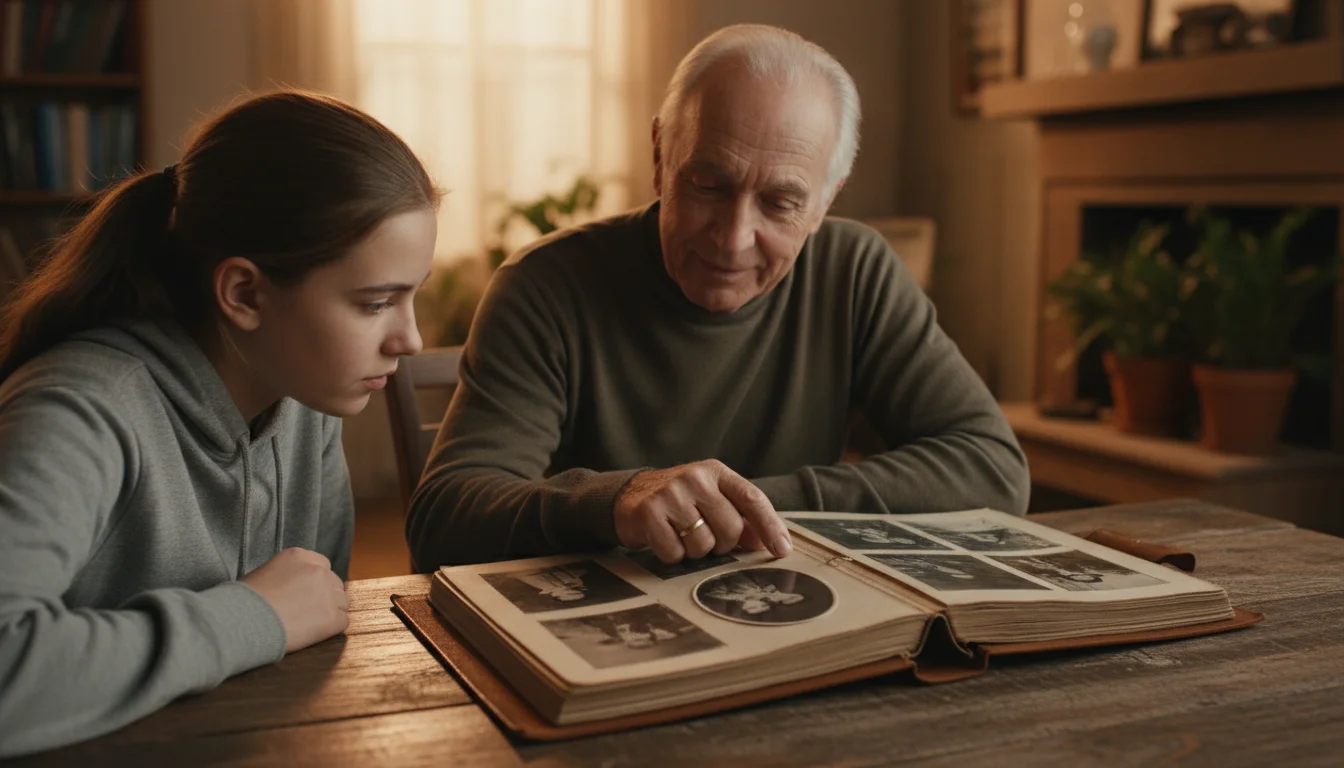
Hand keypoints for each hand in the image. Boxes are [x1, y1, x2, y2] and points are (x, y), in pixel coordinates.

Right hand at [241, 547, 348, 652]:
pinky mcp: (332, 617)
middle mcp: (318, 570)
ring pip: (342, 602)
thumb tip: (292, 589)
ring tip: (309, 624)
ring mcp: (327, 593)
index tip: (306, 594)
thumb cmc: (243, 602)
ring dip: (330, 612)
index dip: (316, 582)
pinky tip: (313, 634)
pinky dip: (331, 629)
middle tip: (308, 612)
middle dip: (325, 596)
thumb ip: (286, 575)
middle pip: (335, 583)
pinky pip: (343, 621)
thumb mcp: (264, 574)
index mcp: (299, 556)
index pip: (322, 565)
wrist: (241, 622)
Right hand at [614, 460, 791, 563]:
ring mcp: (671, 494)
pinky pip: (675, 553)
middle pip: (730, 529)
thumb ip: (741, 518)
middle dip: (722, 544)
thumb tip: (767, 542)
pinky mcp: (649, 513)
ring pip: (703, 544)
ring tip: (682, 535)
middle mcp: (695, 478)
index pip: (751, 498)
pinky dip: (672, 555)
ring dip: (695, 551)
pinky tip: (664, 538)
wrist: (630, 495)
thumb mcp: (712, 500)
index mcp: (716, 472)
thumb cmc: (680, 502)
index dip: (770, 526)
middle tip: (705, 536)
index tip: (782, 551)